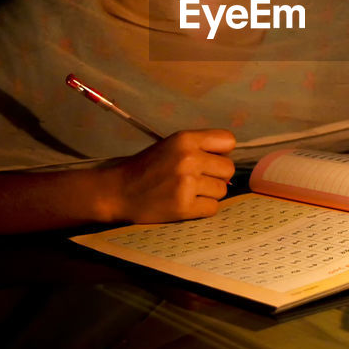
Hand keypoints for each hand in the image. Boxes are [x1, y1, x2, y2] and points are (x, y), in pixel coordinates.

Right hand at [106, 129, 236, 222]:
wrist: (118, 191)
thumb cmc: (147, 167)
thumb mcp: (172, 145)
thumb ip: (200, 146)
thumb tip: (229, 159)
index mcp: (185, 139)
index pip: (228, 140)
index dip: (221, 152)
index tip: (209, 160)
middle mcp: (188, 158)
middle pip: (228, 168)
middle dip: (216, 175)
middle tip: (197, 179)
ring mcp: (187, 183)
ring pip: (222, 190)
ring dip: (209, 194)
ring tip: (188, 192)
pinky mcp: (184, 206)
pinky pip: (213, 208)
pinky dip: (202, 209)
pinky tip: (186, 204)